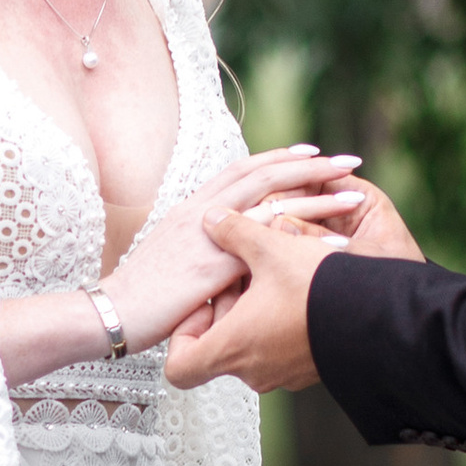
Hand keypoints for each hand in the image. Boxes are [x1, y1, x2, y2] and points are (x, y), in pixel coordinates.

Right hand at [103, 146, 364, 353]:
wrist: (109, 312)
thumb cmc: (138, 293)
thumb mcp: (171, 259)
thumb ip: (200, 247)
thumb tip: (226, 251)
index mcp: (192, 208)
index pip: (242, 170)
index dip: (279, 159)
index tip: (312, 153)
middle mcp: (201, 211)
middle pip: (264, 175)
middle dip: (311, 166)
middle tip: (348, 161)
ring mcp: (208, 236)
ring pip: (273, 203)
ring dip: (319, 195)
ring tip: (356, 190)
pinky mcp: (213, 266)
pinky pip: (270, 247)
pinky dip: (308, 240)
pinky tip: (338, 243)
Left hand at [162, 182, 428, 394]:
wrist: (381, 314)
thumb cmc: (319, 285)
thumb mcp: (271, 247)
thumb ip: (234, 231)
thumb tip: (212, 218)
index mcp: (231, 350)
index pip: (179, 367)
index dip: (182, 335)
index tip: (204, 303)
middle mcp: (253, 372)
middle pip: (217, 348)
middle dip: (225, 309)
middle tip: (242, 274)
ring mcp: (282, 375)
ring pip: (249, 345)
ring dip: (253, 313)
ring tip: (272, 274)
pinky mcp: (308, 370)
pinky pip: (278, 348)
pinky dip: (277, 323)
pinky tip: (296, 289)